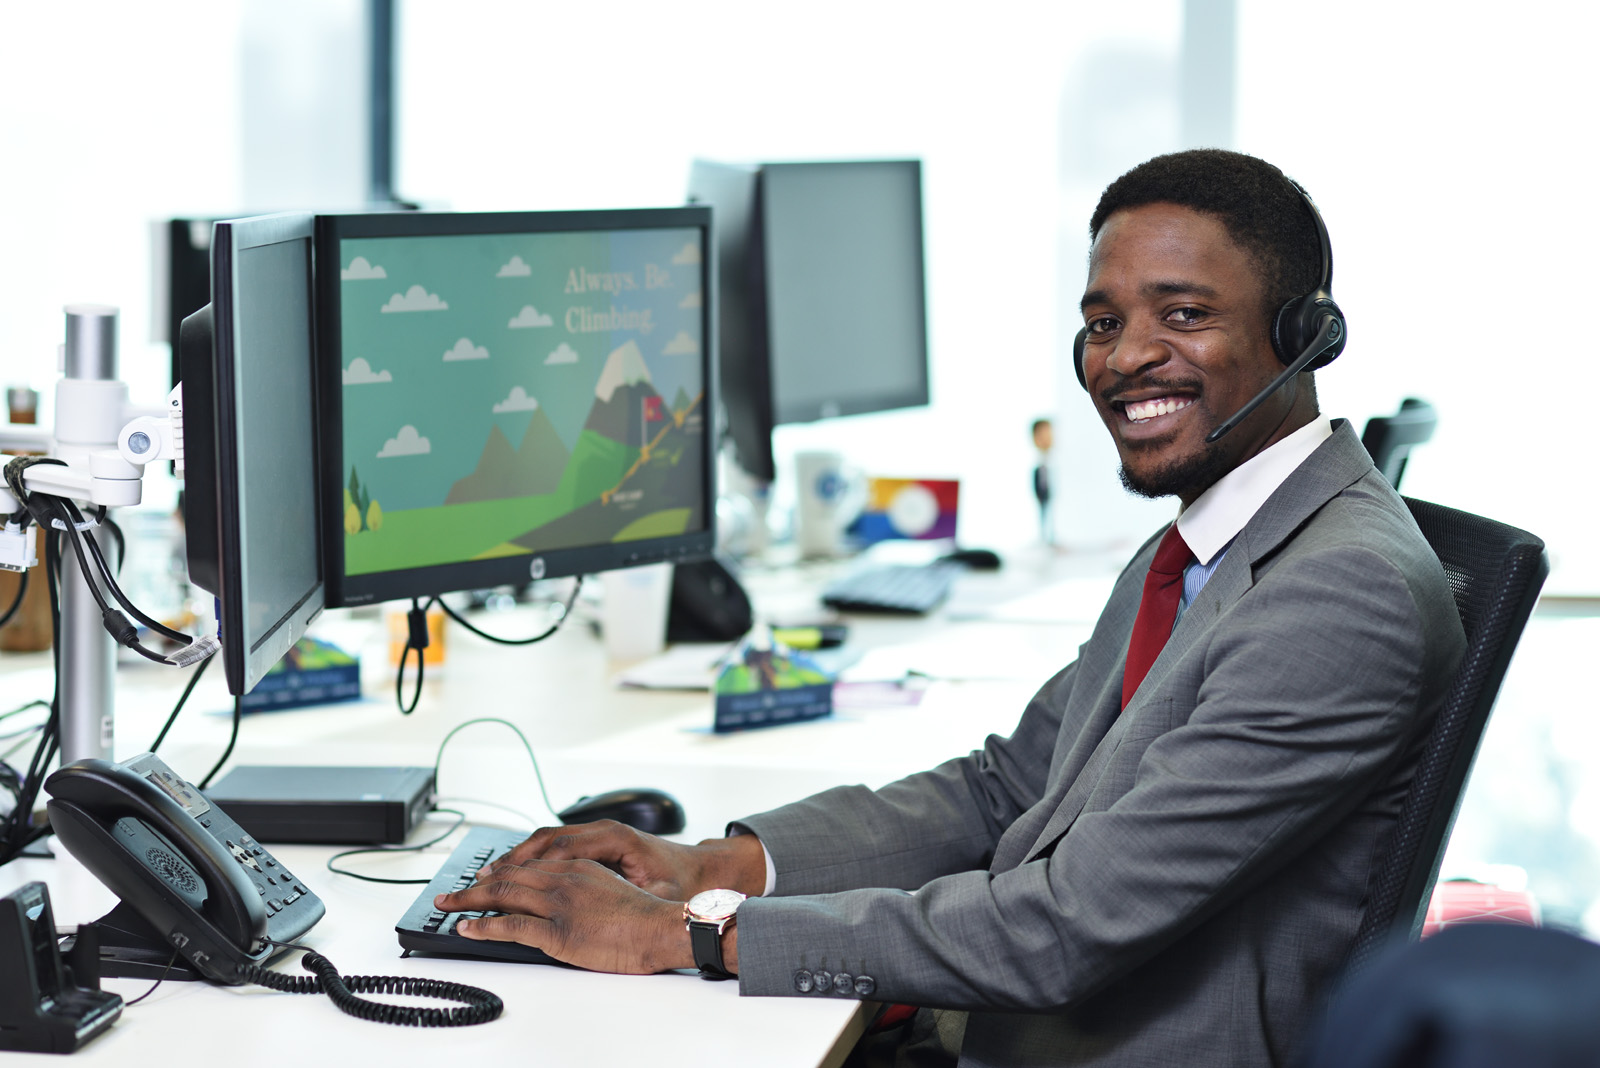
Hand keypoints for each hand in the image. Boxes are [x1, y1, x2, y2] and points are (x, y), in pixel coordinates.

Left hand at [435, 858, 691, 973]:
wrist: (663, 927)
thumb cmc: (645, 916)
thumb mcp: (611, 890)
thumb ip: (585, 888)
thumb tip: (567, 899)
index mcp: (578, 867)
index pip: (529, 865)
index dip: (500, 872)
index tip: (482, 879)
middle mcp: (564, 879)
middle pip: (509, 876)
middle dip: (474, 884)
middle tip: (451, 893)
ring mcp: (559, 904)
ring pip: (503, 895)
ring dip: (469, 901)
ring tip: (448, 906)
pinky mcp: (558, 931)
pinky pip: (511, 926)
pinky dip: (483, 926)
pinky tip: (467, 928)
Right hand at [496, 821, 765, 900]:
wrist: (704, 876)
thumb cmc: (678, 889)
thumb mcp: (645, 899)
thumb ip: (609, 902)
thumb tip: (577, 911)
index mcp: (612, 839)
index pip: (551, 849)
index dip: (514, 869)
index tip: (483, 884)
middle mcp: (603, 832)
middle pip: (541, 843)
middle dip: (504, 865)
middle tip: (470, 885)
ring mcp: (601, 836)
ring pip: (546, 842)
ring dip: (516, 860)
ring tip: (487, 879)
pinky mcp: (601, 847)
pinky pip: (558, 847)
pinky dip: (534, 859)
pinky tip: (519, 874)